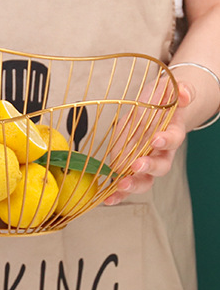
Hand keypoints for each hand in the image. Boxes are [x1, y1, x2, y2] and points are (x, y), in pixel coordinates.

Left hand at [104, 80, 192, 204]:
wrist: (154, 109)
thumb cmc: (160, 101)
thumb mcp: (168, 90)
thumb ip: (178, 90)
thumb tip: (183, 92)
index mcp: (170, 132)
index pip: (173, 138)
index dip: (166, 140)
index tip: (156, 138)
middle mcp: (160, 152)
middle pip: (160, 166)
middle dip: (149, 167)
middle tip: (137, 166)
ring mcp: (145, 162)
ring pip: (145, 180)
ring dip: (133, 185)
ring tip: (121, 186)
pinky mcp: (128, 167)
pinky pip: (125, 183)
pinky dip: (117, 194)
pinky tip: (107, 199)